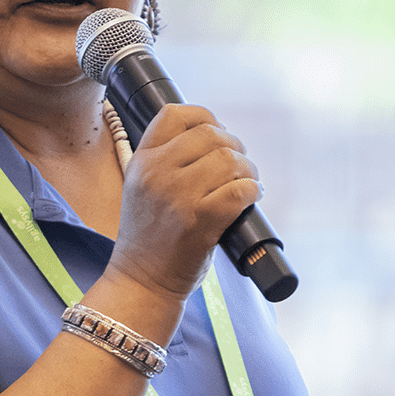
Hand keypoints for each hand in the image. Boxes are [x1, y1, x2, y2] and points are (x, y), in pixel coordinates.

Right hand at [107, 104, 260, 299]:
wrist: (142, 280)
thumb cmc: (147, 238)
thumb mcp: (140, 188)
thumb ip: (165, 161)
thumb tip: (213, 139)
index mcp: (142, 161)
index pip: (176, 114)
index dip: (205, 117)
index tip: (217, 133)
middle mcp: (157, 174)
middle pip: (211, 134)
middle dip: (234, 146)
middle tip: (239, 165)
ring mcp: (178, 197)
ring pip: (230, 160)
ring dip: (247, 170)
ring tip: (246, 183)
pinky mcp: (201, 221)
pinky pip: (240, 190)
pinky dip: (253, 191)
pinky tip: (250, 198)